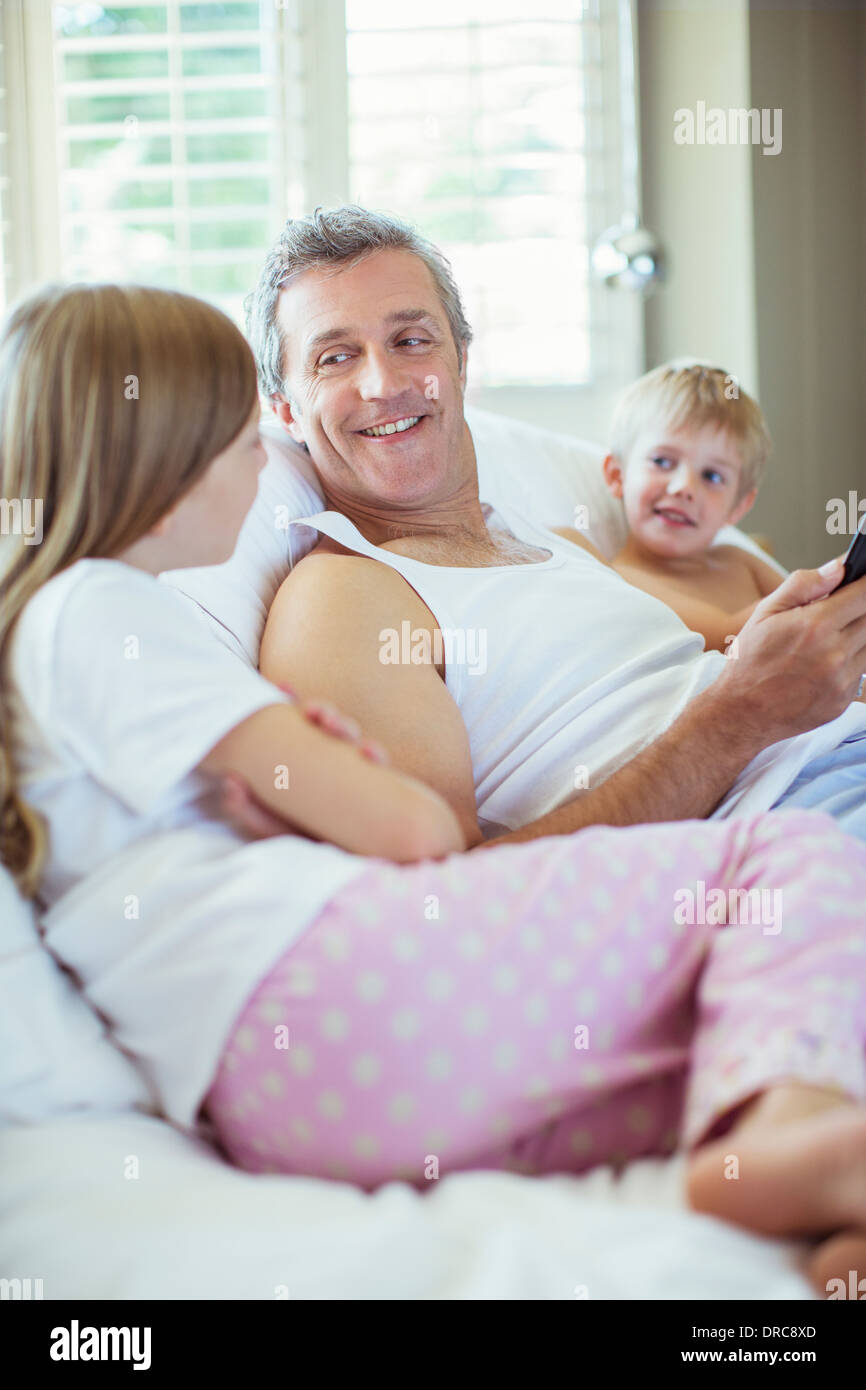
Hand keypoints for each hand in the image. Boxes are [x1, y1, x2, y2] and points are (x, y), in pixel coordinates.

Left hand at [218, 684, 389, 839]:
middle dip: (321, 711)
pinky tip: (368, 754)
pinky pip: (380, 766)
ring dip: (343, 726)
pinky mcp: (384, 787)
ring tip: (332, 724)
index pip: (299, 727)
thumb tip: (229, 782)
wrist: (364, 862)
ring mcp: (361, 773)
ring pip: (353, 738)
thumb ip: (250, 812)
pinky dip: (374, 754)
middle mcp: (336, 763)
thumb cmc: (315, 844)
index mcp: (311, 766)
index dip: (292, 703)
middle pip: (328, 726)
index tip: (283, 687)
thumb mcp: (276, 829)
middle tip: (313, 712)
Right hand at [715, 557, 865, 741]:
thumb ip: (803, 585)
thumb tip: (837, 568)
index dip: (864, 584)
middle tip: (834, 616)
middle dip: (857, 611)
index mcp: (816, 625)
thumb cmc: (748, 661)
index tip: (861, 582)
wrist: (740, 713)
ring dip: (855, 638)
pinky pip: (859, 672)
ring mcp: (841, 680)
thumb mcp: (765, 613)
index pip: (864, 594)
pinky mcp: (843, 700)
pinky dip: (847, 664)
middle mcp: (834, 653)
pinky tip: (821, 666)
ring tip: (824, 642)